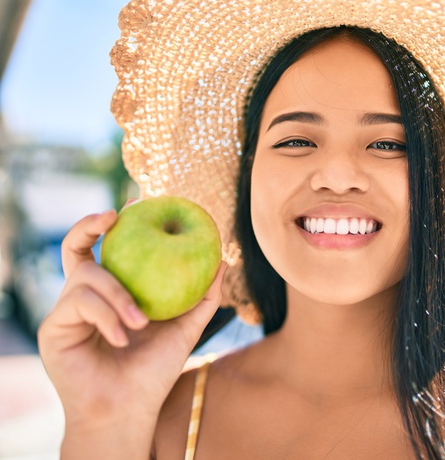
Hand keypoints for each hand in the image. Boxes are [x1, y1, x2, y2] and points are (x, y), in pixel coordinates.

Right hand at [38, 207, 223, 428]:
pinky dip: (106, 316)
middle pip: (75, 248)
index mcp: (111, 292)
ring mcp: (66, 311)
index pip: (105, 250)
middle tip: (114, 216)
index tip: (135, 203)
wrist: (130, 408)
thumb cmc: (155, 369)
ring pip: (86, 277)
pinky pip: (80, 303)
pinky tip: (122, 337)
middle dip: (88, 225)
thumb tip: (222, 258)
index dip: (112, 224)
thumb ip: (203, 295)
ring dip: (118, 296)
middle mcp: (85, 296)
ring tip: (140, 323)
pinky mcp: (53, 328)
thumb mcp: (186, 327)